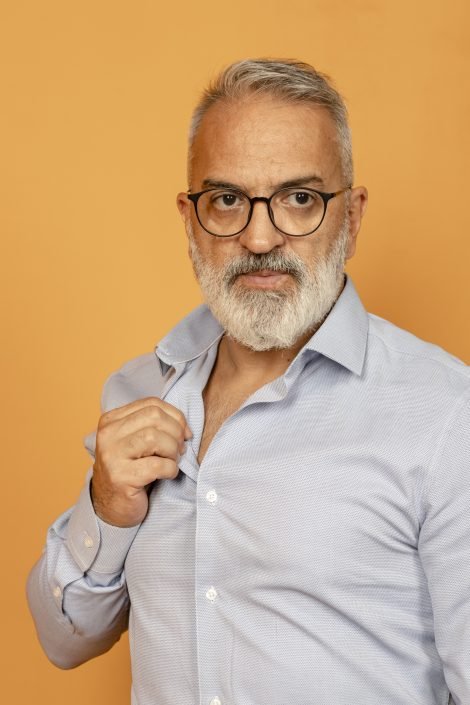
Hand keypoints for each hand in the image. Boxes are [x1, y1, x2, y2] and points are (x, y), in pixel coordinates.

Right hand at [91, 397, 191, 526]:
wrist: (111, 506)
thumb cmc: (131, 470)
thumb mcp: (137, 441)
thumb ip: (155, 426)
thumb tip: (185, 428)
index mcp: (111, 421)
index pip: (151, 404)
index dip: (175, 416)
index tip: (183, 432)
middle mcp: (108, 435)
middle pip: (154, 417)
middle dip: (175, 432)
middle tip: (179, 449)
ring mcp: (112, 456)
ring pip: (154, 437)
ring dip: (172, 450)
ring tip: (172, 461)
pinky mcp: (121, 477)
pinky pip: (158, 465)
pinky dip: (171, 469)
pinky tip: (167, 474)